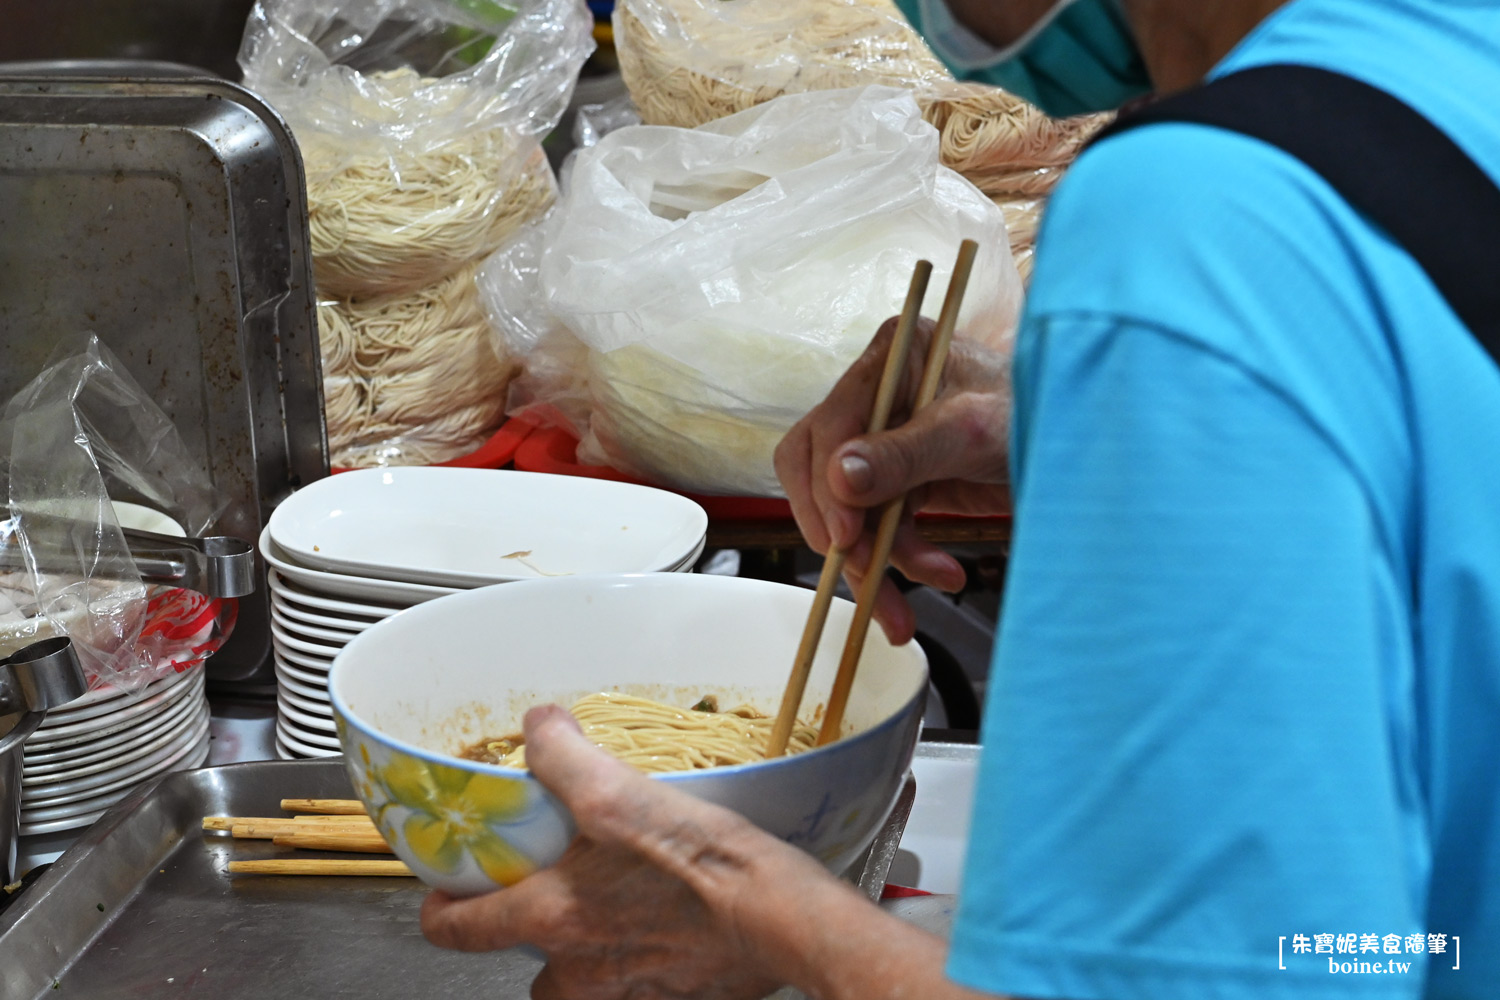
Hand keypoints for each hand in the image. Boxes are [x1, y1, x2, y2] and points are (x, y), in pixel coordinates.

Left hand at [421, 706, 851, 998]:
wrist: (783, 919)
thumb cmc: (704, 864)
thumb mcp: (619, 793)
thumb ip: (563, 757)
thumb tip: (538, 727)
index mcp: (550, 917)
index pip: (454, 931)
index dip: (441, 909)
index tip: (446, 892)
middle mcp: (578, 967)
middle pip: (522, 963)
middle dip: (529, 929)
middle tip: (552, 888)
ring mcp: (624, 991)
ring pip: (578, 981)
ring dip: (584, 950)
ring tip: (613, 906)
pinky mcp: (670, 997)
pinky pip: (634, 985)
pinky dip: (639, 957)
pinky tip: (665, 921)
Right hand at [774, 318, 1012, 643]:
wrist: (1085, 443)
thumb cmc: (1038, 412)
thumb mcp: (972, 432)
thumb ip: (905, 453)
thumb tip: (839, 479)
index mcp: (891, 359)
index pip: (826, 427)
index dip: (825, 485)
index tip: (845, 536)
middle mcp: (880, 395)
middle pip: (823, 474)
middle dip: (846, 536)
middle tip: (867, 578)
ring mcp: (889, 439)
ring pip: (850, 511)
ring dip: (876, 562)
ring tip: (905, 602)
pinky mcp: (903, 478)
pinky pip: (880, 527)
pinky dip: (902, 559)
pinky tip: (940, 571)